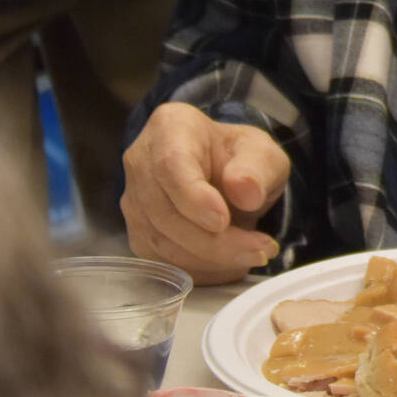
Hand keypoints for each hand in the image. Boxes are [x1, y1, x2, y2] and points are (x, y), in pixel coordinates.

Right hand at [120, 102, 286, 283]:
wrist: (228, 175)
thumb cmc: (242, 158)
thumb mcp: (263, 154)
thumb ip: (257, 167)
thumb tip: (244, 190)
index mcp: (171, 127)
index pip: (170, 166)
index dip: (193, 198)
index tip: (223, 220)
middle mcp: (140, 162)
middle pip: (164, 211)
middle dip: (213, 240)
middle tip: (259, 249)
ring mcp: (134, 200)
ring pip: (161, 241)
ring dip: (209, 258)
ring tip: (254, 255)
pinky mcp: (138, 232)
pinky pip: (161, 260)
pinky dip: (198, 268)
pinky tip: (231, 264)